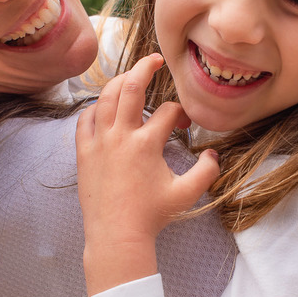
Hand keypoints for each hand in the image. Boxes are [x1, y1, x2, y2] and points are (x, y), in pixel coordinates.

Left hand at [76, 54, 219, 295]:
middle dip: (145, 67)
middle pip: (131, 86)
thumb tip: (214, 155)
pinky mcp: (83, 153)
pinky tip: (103, 107)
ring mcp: (99, 143)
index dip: (181, 113)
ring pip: (104, 97)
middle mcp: (120, 136)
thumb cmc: (152, 216)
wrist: (116, 237)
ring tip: (129, 76)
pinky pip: (84, 119)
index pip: (167, 112)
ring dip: (118, 81)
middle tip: (155, 59)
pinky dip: (94, 107)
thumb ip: (206, 172)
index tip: (185, 124)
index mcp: (146, 144)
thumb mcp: (187, 194)